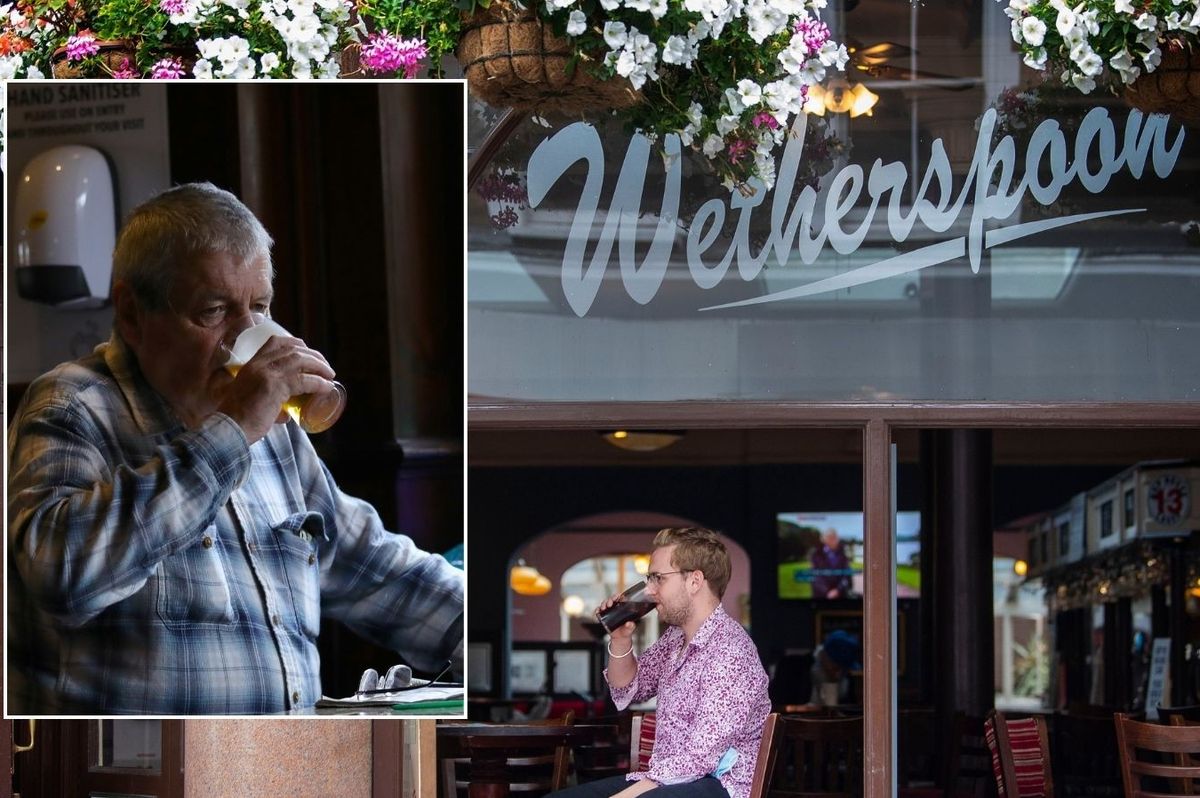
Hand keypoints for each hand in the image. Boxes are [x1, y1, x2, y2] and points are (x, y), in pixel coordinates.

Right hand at [216, 333, 336, 443]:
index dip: (295, 344)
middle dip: (313, 355)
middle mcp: (258, 365)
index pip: (275, 342)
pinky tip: (327, 387)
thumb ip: (270, 404)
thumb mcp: (252, 401)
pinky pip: (304, 380)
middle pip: (292, 349)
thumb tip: (286, 414)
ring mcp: (266, 374)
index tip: (308, 352)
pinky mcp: (274, 386)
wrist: (229, 429)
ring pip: (300, 360)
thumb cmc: (240, 421)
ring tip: (330, 375)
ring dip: (319, 366)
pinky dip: (319, 383)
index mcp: (251, 365)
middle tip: (326, 367)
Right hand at [595, 592, 636, 641]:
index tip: (616, 598)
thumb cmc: (626, 630)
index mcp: (622, 608)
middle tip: (609, 604)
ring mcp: (609, 612)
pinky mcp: (603, 617)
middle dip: (609, 600)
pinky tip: (598, 611)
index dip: (617, 596)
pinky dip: (597, 610)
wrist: (620, 638)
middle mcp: (615, 608)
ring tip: (604, 608)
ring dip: (603, 604)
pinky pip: (599, 611)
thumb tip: (629, 623)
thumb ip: (631, 626)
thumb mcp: (630, 628)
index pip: (619, 598)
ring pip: (604, 604)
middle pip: (611, 600)